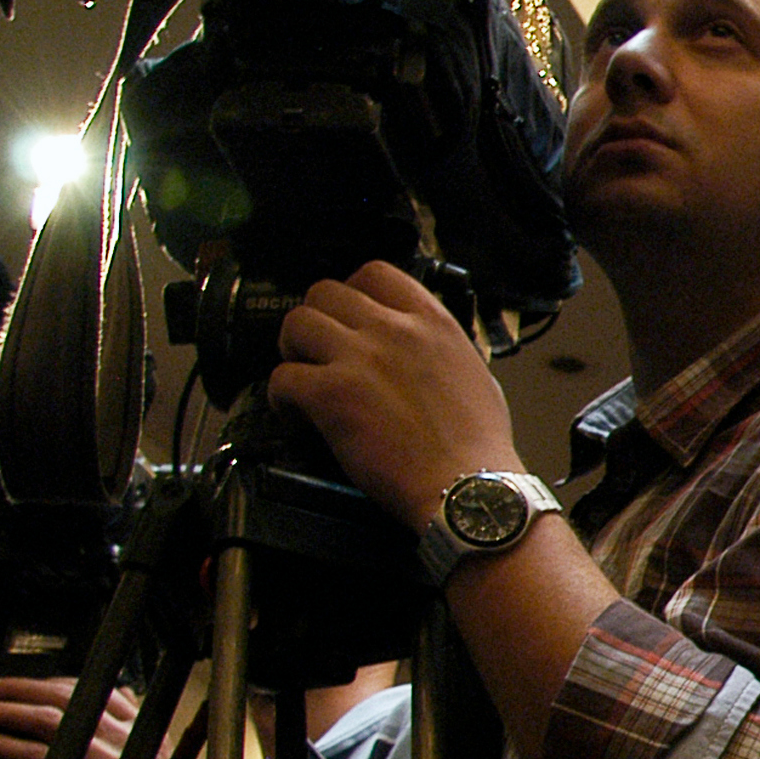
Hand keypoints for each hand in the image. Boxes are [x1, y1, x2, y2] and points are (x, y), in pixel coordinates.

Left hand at [0, 676, 203, 758]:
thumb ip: (131, 744)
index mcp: (145, 729)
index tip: (30, 684)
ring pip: (45, 718)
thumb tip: (104, 727)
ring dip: (4, 710)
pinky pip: (33, 755)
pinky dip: (3, 744)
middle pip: (66, 695)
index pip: (97, 689)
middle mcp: (126, 736)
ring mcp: (106, 758)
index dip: (56, 682)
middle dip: (21, 687)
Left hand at [267, 260, 522, 524]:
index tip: (348, 317)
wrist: (467, 485)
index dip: (351, 293)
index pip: (374, 273)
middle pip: (324, 292)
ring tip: (304, 379)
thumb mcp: (473, 373)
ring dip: (293, 351)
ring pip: (295, 324)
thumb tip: (419, 353)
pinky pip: (281, 378)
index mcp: (431, 321)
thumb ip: (438, 350)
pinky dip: (282, 398)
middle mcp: (393, 330)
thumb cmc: (478, 443)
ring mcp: (360, 359)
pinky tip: (298, 416)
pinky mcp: (331, 395)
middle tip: (318, 351)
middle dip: (315, 321)